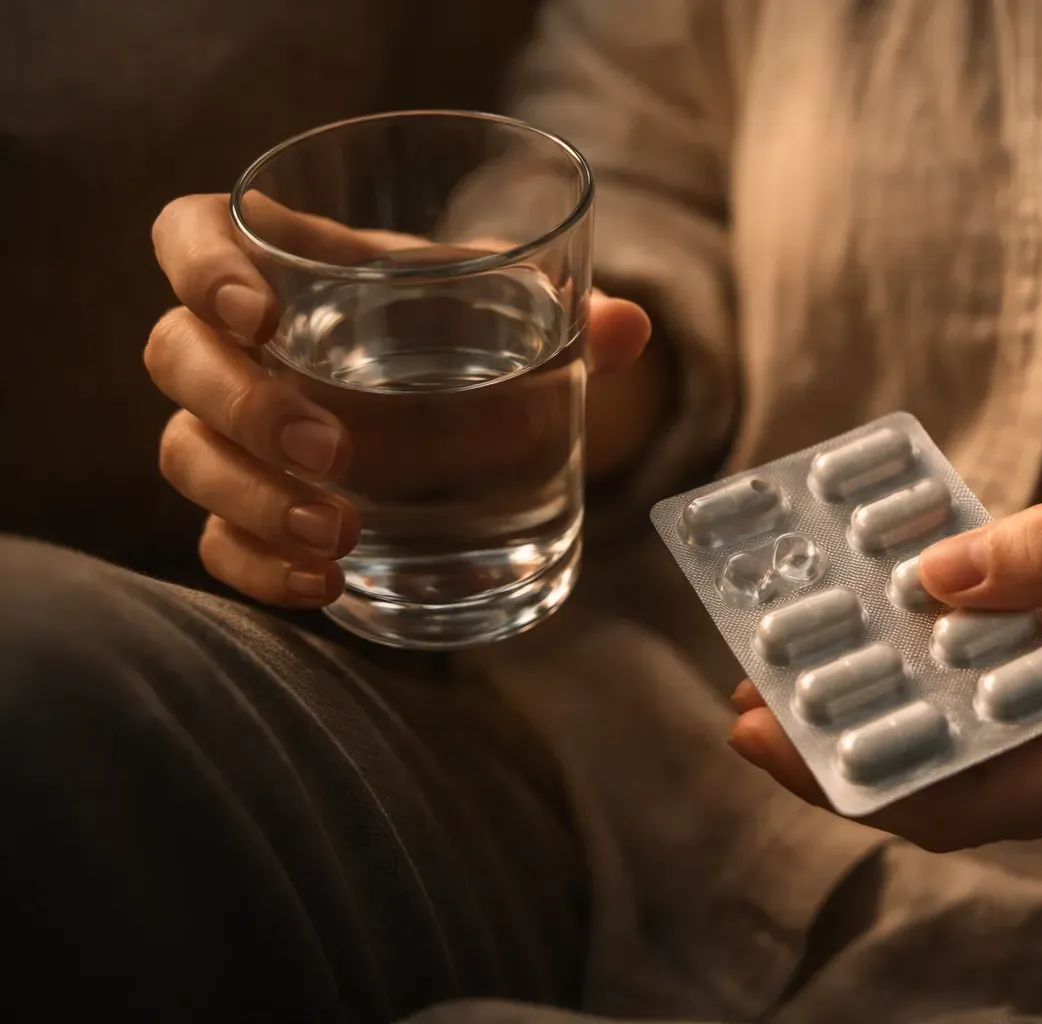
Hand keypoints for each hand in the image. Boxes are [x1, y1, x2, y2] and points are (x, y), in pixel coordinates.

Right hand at [145, 194, 650, 607]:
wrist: (474, 401)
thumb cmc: (474, 328)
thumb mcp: (515, 309)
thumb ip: (566, 312)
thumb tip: (630, 329)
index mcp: (296, 265)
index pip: (190, 235)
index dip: (201, 265)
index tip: (259, 312)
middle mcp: (244, 346)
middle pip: (177, 355)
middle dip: (245, 406)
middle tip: (338, 451)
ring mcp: (236, 431)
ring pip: (184, 453)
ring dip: (251, 498)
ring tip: (341, 536)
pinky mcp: (250, 508)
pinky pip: (215, 539)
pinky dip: (257, 568)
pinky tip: (322, 587)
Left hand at [729, 477, 1041, 850]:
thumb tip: (934, 575)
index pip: (973, 798)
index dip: (855, 773)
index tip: (760, 727)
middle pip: (954, 796)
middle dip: (845, 748)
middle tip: (749, 681)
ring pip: (973, 773)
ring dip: (883, 722)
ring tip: (796, 658)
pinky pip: (1006, 739)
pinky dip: (940, 697)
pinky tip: (891, 639)